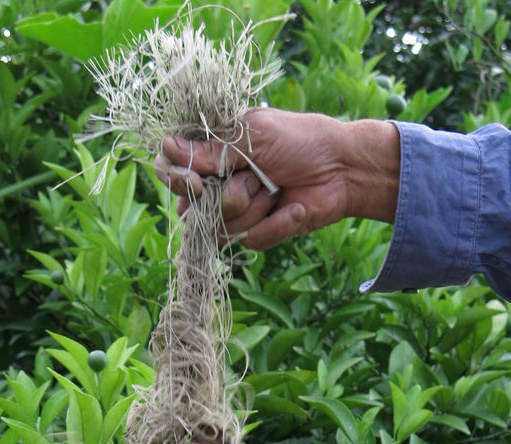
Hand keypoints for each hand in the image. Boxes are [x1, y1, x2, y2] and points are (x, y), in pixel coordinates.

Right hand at [154, 108, 399, 249]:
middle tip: (251, 180)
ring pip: (221, 227)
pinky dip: (274, 224)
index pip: (173, 170)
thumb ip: (213, 149)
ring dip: (252, 207)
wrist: (342, 170)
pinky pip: (250, 241)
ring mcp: (238, 212)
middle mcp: (220, 184)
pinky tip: (291, 208)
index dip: (177, 180)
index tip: (196, 182)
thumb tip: (168, 148)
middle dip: (223, 196)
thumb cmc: (301, 140)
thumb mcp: (255, 135)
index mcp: (215, 153)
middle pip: (193, 207)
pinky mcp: (259, 234)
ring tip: (275, 188)